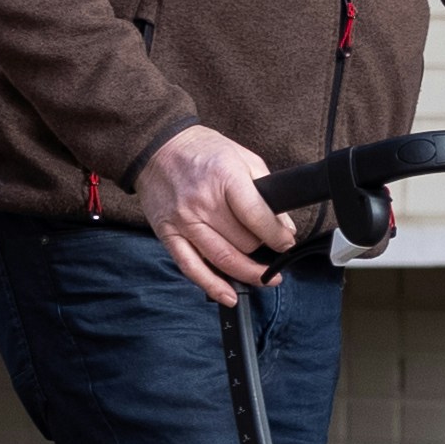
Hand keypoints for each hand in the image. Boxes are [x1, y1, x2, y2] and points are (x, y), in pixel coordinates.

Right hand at [137, 122, 292, 301]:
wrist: (157, 148)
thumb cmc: (202, 151)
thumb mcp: (242, 156)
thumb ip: (265, 188)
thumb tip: (284, 224)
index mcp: (224, 177)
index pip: (257, 217)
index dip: (278, 236)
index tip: (287, 242)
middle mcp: (202, 201)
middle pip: (242, 242)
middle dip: (262, 249)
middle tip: (270, 249)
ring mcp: (183, 221)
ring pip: (222, 259)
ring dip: (247, 274)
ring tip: (264, 278)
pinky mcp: (168, 234)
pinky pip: (192, 268)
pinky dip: (212, 285)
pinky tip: (230, 295)